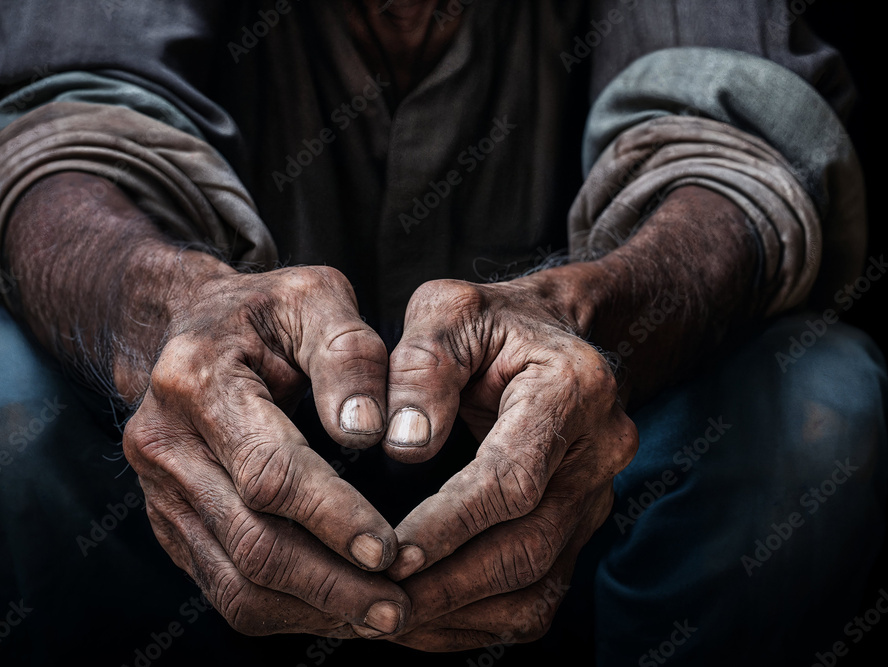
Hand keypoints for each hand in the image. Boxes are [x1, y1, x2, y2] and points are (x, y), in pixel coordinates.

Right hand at [123, 264, 409, 637]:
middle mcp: (163, 443)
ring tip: (380, 616)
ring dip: (312, 610)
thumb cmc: (265, 311)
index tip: (389, 549)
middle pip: (250, 543)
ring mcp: (159, 491)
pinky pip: (224, 587)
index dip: (332, 517)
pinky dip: (286, 609)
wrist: (192, 327)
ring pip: (234, 581)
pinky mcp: (172, 522)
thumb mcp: (314, 296)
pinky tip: (339, 607)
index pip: (267, 471)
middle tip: (400, 606)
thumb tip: (367, 435)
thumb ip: (348, 353)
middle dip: (332, 584)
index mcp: (196, 380)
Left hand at [380, 276, 637, 649]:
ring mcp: (596, 495)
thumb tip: (403, 445)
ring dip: (462, 612)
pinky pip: (540, 593)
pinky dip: (482, 618)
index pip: (511, 477)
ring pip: (539, 583)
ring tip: (390, 621)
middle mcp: (599, 451)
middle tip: (378, 603)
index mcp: (572, 388)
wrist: (548, 333)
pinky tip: (426, 618)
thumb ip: (421, 366)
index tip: (389, 552)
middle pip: (530, 545)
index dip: (449, 523)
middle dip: (449, 584)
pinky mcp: (579, 526)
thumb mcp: (448, 310)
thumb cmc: (489, 322)